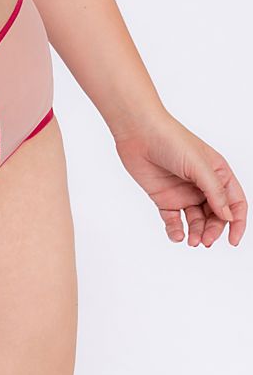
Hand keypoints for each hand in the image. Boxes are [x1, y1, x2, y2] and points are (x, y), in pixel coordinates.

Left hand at [113, 111, 245, 246]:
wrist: (138, 133)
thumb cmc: (171, 141)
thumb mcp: (199, 166)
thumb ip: (215, 192)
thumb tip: (228, 216)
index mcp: (218, 174)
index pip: (234, 203)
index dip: (236, 222)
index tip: (232, 240)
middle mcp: (202, 185)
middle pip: (215, 215)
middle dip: (213, 230)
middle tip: (205, 241)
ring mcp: (183, 192)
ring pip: (196, 220)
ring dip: (196, 232)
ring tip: (192, 241)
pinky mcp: (163, 197)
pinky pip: (173, 219)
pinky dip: (176, 230)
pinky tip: (177, 235)